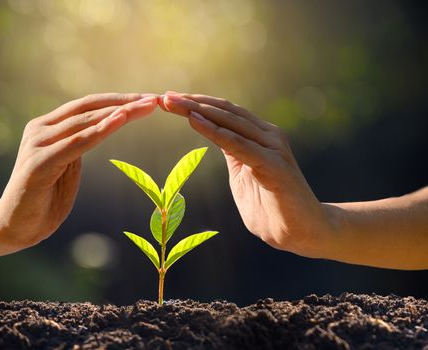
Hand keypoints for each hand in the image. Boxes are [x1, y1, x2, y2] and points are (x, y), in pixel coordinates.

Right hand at [0, 93, 158, 254]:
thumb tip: (102, 128)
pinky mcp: (39, 163)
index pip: (87, 106)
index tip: (147, 99)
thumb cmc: (44, 198)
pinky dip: (100, 131)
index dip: (118, 100)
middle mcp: (40, 129)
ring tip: (146, 105)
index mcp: (47, 127)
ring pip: (85, 122)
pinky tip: (120, 120)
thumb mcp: (67, 165)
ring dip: (119, 112)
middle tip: (155, 98)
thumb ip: (78, 145)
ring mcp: (37, 144)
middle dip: (125, 102)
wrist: (13, 227)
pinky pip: (76, 144)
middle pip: (89, 108)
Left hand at [160, 92, 332, 257]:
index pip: (225, 113)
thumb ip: (233, 155)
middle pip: (224, 111)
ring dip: (198, 111)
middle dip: (192, 103)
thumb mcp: (243, 175)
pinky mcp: (273, 165)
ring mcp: (272, 147)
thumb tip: (217, 140)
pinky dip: (214, 132)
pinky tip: (194, 121)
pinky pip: (237, 144)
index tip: (169, 100)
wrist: (303, 232)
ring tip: (172, 103)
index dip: (197, 104)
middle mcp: (267, 135)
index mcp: (259, 137)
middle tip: (164, 96)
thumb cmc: (271, 207)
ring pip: (229, 122)